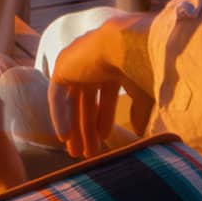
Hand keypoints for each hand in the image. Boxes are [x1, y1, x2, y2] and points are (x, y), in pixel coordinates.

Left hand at [47, 24, 153, 159]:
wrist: (126, 47)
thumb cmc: (142, 68)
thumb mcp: (144, 93)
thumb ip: (140, 111)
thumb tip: (138, 130)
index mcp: (115, 62)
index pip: (106, 95)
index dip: (105, 119)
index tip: (104, 140)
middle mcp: (94, 61)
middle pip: (87, 100)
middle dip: (87, 128)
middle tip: (88, 152)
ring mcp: (77, 62)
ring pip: (72, 100)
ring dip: (74, 126)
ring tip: (76, 153)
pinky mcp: (63, 66)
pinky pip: (57, 95)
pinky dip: (60, 115)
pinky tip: (64, 137)